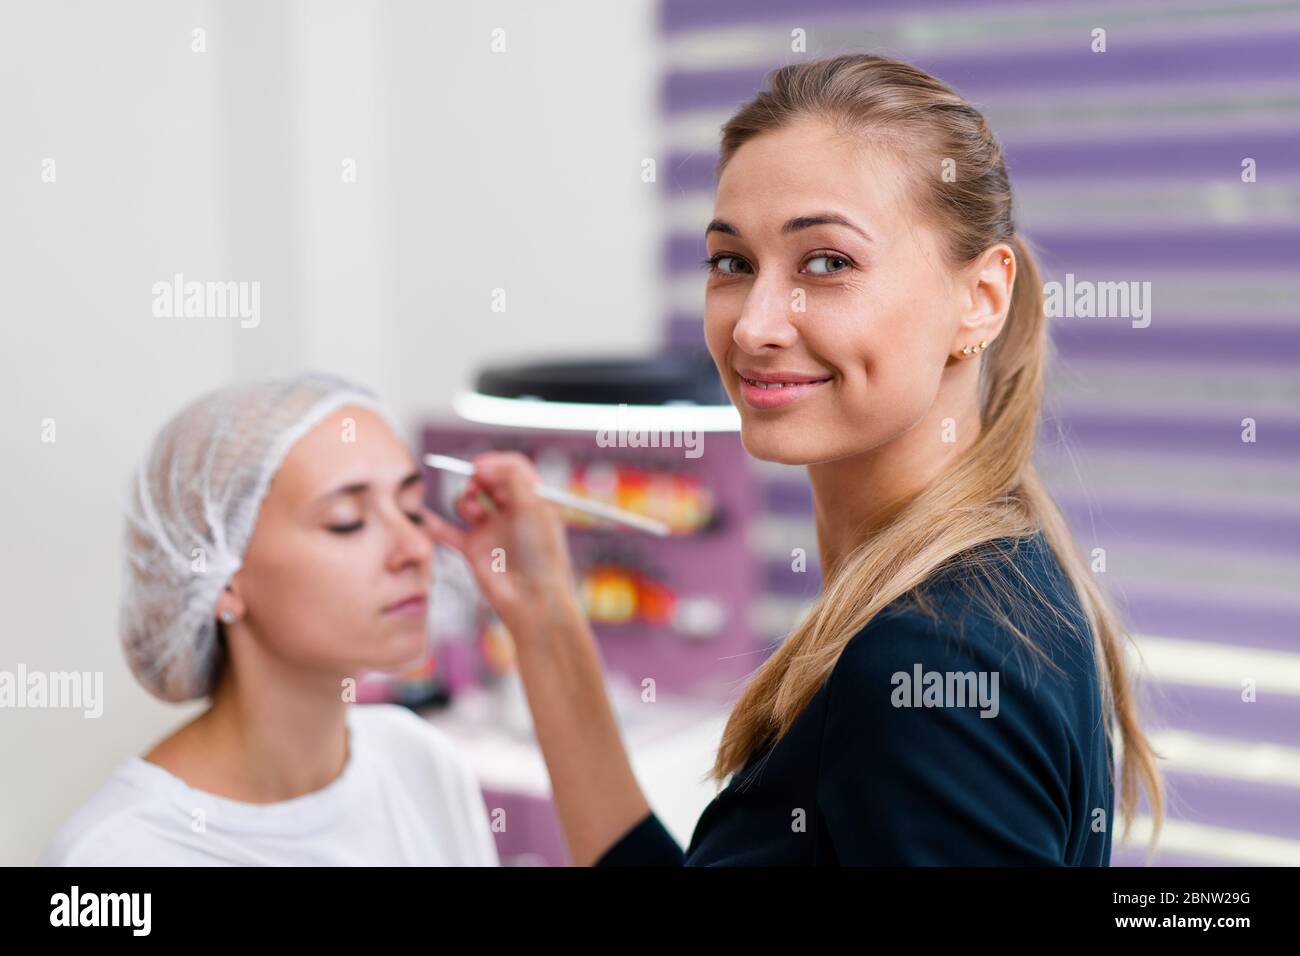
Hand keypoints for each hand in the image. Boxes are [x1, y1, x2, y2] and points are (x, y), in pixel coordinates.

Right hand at [420, 451, 579, 640]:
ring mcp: (491, 530)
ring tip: (475, 516)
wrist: (532, 599)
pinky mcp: (473, 550)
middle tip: (474, 486)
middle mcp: (511, 513)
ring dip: (465, 502)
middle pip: (488, 481)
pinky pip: (447, 532)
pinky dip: (434, 524)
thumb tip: (480, 465)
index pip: (512, 468)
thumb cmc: (541, 555)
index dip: (495, 462)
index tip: (479, 466)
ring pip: (467, 503)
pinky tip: (424, 517)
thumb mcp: (534, 506)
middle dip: (477, 478)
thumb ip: (511, 477)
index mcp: (533, 500)